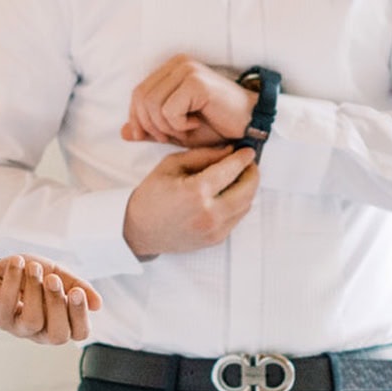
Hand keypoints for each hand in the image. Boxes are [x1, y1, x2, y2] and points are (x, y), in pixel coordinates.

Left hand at [0, 254, 102, 344]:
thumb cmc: (27, 276)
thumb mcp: (56, 273)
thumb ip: (76, 285)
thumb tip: (98, 305)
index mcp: (59, 321)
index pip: (79, 333)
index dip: (80, 316)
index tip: (76, 291)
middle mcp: (40, 331)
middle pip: (58, 335)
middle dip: (58, 306)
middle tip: (52, 279)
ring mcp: (17, 327)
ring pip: (33, 321)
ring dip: (35, 291)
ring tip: (34, 267)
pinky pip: (8, 306)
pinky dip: (14, 281)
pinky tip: (18, 263)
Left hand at [121, 54, 256, 147]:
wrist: (248, 124)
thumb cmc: (215, 125)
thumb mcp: (176, 130)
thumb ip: (151, 129)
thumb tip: (123, 133)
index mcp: (170, 69)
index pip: (137, 93)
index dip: (136, 119)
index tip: (145, 137)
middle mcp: (177, 64)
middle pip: (141, 98)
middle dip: (151, 126)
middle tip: (171, 136)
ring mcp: (187, 70)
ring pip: (153, 105)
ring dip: (166, 127)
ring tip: (186, 128)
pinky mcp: (196, 82)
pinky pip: (169, 110)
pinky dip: (179, 125)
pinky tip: (196, 122)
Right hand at [121, 145, 259, 257]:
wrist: (139, 229)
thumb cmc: (152, 195)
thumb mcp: (171, 165)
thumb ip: (203, 156)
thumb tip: (230, 151)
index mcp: (196, 191)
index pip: (231, 170)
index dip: (243, 159)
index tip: (248, 152)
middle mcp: (209, 213)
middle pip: (247, 190)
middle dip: (252, 174)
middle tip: (248, 164)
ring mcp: (214, 230)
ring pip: (246, 205)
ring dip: (247, 189)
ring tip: (238, 178)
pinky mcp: (215, 240)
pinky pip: (237, 218)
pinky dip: (238, 204)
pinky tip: (228, 195)